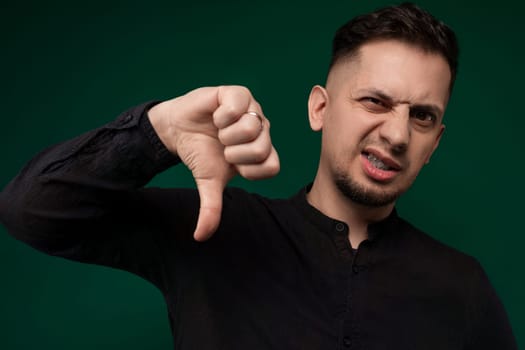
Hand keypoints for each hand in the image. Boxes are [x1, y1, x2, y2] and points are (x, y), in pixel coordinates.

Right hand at [148, 86, 279, 240]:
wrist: (177, 130)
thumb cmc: (199, 153)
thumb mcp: (208, 182)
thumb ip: (211, 208)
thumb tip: (200, 237)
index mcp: (261, 152)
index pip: (273, 167)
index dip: (248, 169)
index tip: (231, 165)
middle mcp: (261, 130)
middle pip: (263, 147)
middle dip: (234, 152)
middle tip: (222, 146)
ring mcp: (251, 110)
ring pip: (253, 127)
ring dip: (227, 134)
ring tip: (218, 131)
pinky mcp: (237, 94)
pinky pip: (240, 105)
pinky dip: (222, 115)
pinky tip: (215, 116)